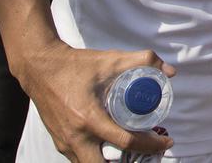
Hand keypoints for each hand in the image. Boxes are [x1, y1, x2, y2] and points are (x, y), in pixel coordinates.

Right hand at [17, 40, 175, 162]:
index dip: (150, 145)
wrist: (40, 68)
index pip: (125, 142)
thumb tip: (170, 72)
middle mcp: (75, 136)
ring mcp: (64, 142)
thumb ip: (144, 61)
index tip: (166, 142)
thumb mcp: (112, 59)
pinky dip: (96, 158)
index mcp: (90, 118)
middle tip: (146, 153)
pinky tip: (110, 148)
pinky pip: (79, 159)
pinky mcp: (58, 142)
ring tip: (131, 151)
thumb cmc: (76, 65)